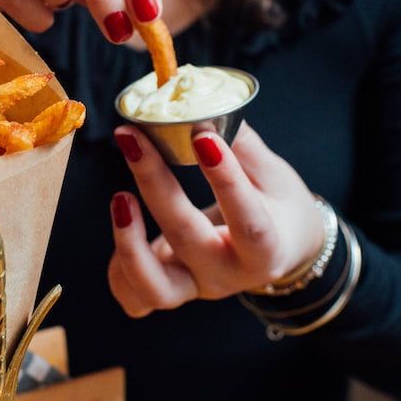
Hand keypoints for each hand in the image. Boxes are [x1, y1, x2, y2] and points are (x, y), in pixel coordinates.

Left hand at [107, 123, 324, 317]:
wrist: (280, 251)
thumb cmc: (277, 206)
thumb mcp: (274, 175)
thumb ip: (241, 145)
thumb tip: (203, 103)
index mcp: (266, 250)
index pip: (248, 222)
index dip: (225, 181)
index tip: (203, 136)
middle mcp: (228, 276)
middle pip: (188, 241)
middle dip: (155, 186)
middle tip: (133, 138)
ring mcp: (195, 289)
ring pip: (154, 289)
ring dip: (128, 243)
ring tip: (120, 197)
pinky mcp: (171, 292)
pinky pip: (133, 297)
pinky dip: (119, 266)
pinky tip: (124, 220)